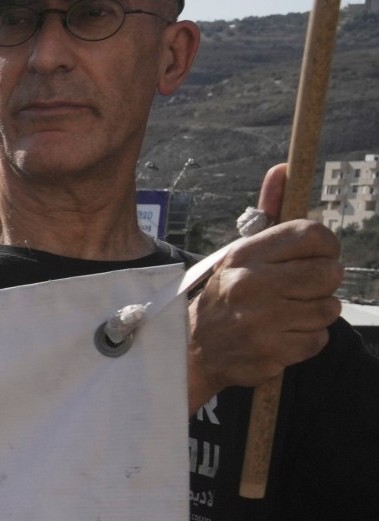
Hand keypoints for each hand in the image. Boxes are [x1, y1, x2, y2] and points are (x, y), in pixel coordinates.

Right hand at [187, 163, 342, 411]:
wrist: (190, 352)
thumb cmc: (225, 296)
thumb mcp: (238, 253)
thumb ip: (267, 212)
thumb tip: (285, 168)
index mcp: (244, 255)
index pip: (314, 235)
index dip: (326, 246)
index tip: (316, 256)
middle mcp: (252, 285)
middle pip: (330, 273)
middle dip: (322, 282)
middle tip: (300, 289)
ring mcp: (262, 321)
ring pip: (329, 308)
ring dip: (314, 313)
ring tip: (286, 314)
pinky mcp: (271, 352)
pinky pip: (318, 339)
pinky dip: (306, 339)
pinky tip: (281, 335)